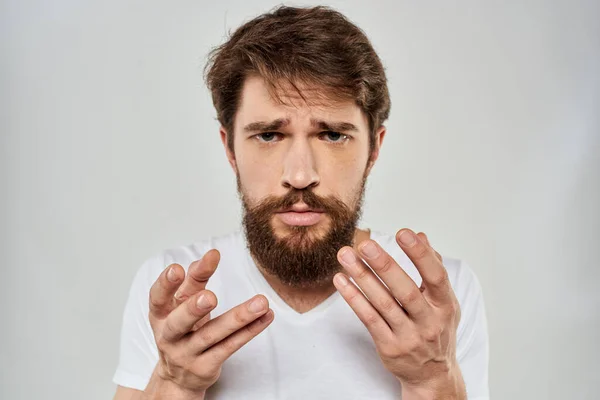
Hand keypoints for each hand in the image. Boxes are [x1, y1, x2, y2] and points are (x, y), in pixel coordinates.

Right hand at [146, 249, 274, 397]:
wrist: (177, 379)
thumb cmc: (181, 331)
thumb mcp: (180, 306)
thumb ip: (193, 281)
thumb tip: (207, 257)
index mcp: (160, 316)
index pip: (158, 298)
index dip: (165, 284)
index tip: (177, 268)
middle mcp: (169, 337)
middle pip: (179, 323)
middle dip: (193, 309)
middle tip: (210, 297)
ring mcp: (187, 354)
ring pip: (213, 335)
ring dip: (239, 318)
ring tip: (260, 302)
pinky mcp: (207, 367)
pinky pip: (231, 346)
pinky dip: (250, 330)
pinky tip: (266, 316)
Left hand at [333, 229, 464, 398]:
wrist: (432, 375)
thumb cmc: (436, 329)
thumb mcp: (443, 301)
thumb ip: (433, 267)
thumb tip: (421, 235)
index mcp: (445, 305)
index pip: (436, 276)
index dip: (421, 254)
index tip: (403, 233)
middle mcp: (429, 322)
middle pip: (406, 291)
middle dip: (384, 265)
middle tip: (365, 244)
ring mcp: (409, 336)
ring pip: (383, 304)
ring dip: (362, 277)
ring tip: (345, 256)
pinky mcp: (389, 347)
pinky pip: (369, 319)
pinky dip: (354, 298)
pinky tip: (342, 281)